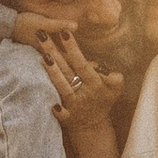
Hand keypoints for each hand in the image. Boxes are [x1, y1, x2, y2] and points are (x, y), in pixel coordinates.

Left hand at [30, 26, 121, 157]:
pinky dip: (56, 109)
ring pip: (63, 87)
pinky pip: (61, 113)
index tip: (64, 32)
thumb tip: (98, 66)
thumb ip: (113, 76)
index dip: (73, 49)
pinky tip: (49, 102)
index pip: (82, 63)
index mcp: (96, 83)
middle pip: (67, 69)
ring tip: (42, 56)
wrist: (94, 126)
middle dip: (54, 51)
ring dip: (53, 73)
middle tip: (41, 34)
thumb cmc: (103, 100)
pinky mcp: (67, 118)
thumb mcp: (116, 88)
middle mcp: (84, 93)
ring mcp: (75, 106)